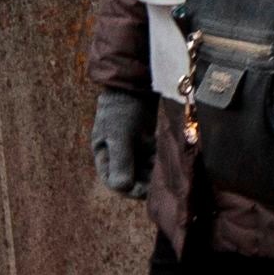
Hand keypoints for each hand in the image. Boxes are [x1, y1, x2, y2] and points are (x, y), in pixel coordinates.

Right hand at [92, 86, 156, 203]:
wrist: (134, 83)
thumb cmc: (121, 109)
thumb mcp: (119, 136)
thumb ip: (121, 161)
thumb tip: (122, 188)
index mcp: (104, 157)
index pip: (115, 183)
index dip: (130, 190)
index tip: (145, 191)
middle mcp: (117, 155)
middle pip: (132, 178)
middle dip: (146, 181)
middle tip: (161, 180)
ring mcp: (132, 148)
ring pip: (144, 169)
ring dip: (154, 172)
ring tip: (166, 169)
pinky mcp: (145, 141)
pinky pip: (152, 157)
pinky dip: (159, 160)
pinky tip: (168, 157)